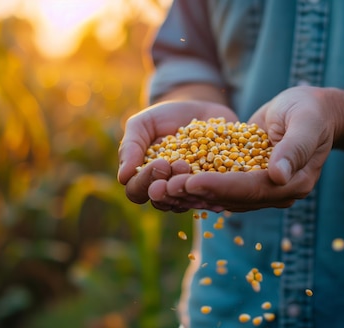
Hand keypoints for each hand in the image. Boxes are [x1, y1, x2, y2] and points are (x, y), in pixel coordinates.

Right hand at [117, 100, 238, 210]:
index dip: (146, 181)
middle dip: (169, 186)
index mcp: (143, 177)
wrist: (199, 108)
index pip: (136, 191)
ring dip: (190, 192)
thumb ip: (131, 146)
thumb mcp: (143, 124)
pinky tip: (219, 192)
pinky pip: (210, 197)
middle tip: (181, 165)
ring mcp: (187, 191)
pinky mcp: (210, 187)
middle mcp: (164, 189)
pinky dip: (213, 196)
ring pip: (185, 203)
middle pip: (161, 201)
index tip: (160, 163)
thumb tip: (123, 177)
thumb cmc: (164, 116)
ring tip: (198, 173)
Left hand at [142, 86, 343, 211]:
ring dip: (192, 193)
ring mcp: (261, 188)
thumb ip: (294, 148)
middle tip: (166, 188)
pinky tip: (172, 180)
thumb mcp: (306, 122)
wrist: (312, 111)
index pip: (250, 188)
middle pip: (232, 198)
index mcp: (294, 182)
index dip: (220, 186)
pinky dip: (197, 184)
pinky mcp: (248, 180)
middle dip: (198, 193)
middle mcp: (276, 192)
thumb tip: (278, 176)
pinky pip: (220, 186)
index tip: (191, 181)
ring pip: (222, 196)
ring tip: (162, 186)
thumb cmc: (311, 111)